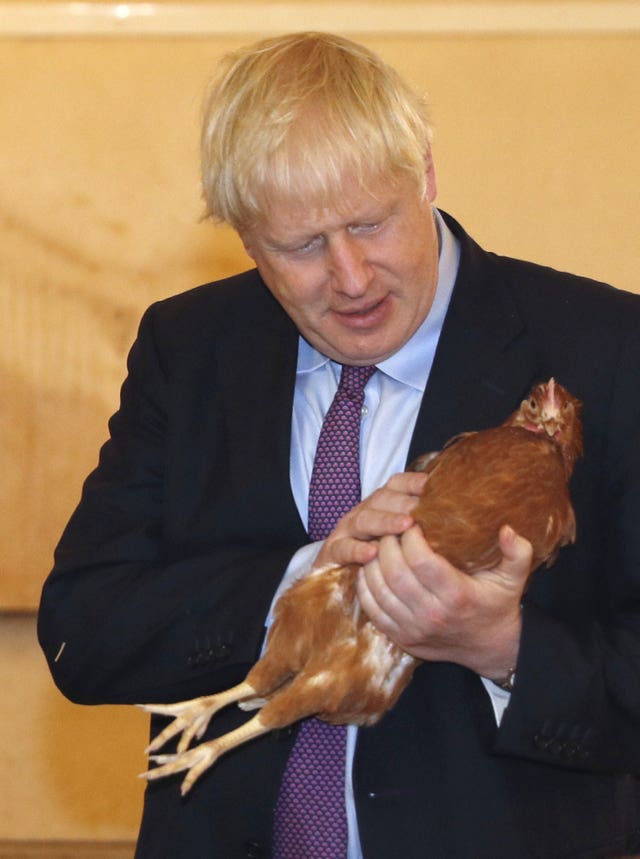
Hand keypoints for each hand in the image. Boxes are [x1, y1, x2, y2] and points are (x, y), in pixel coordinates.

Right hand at [313, 471, 428, 568]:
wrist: (342, 576)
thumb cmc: (388, 559)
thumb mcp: (409, 538)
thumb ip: (433, 528)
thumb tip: (472, 520)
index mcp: (384, 503)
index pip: (398, 483)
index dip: (415, 482)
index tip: (434, 486)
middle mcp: (366, 511)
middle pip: (382, 498)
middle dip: (404, 502)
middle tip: (423, 510)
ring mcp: (348, 530)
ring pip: (364, 519)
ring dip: (385, 521)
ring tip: (405, 526)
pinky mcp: (333, 552)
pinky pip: (342, 548)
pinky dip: (356, 549)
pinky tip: (372, 553)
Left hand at [356, 524, 531, 680]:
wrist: (490, 648)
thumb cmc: (498, 604)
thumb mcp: (514, 578)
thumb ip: (517, 552)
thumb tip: (506, 528)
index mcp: (457, 596)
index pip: (420, 560)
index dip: (409, 537)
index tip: (412, 522)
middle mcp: (432, 615)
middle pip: (394, 572)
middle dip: (387, 544)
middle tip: (391, 528)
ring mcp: (413, 629)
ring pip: (378, 590)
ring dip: (372, 561)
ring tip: (380, 543)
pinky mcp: (400, 637)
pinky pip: (372, 609)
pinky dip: (365, 585)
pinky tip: (370, 567)